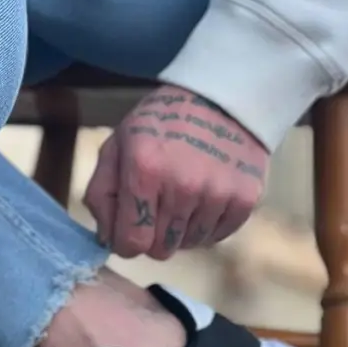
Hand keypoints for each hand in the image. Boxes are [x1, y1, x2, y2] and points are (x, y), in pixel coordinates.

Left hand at [85, 85, 269, 259]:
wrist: (221, 97)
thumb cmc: (160, 124)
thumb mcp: (117, 146)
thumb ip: (101, 194)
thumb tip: (106, 240)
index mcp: (145, 171)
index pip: (132, 243)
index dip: (126, 241)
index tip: (130, 226)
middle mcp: (184, 186)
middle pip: (161, 249)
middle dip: (153, 234)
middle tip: (158, 204)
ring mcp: (218, 193)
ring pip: (189, 245)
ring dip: (181, 229)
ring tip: (183, 195)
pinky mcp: (246, 198)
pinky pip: (217, 237)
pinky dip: (207, 225)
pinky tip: (204, 197)